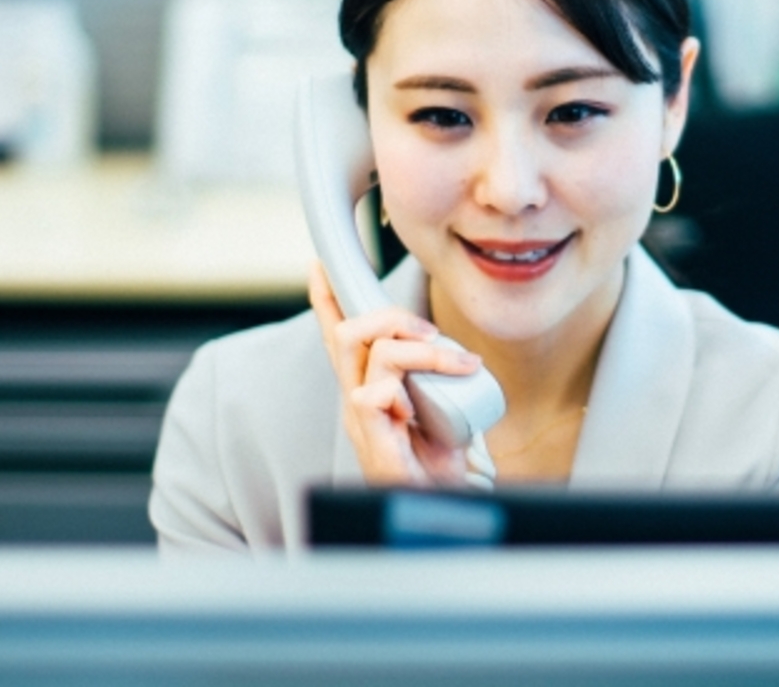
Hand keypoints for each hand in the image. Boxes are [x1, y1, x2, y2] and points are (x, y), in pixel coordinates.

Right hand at [309, 261, 481, 486]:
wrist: (442, 511)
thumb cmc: (440, 464)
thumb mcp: (440, 408)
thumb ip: (432, 379)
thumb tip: (456, 352)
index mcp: (369, 388)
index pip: (341, 336)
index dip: (329, 301)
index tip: (320, 266)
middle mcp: (358, 399)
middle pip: (350, 333)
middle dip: (392, 316)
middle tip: (433, 332)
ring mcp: (363, 421)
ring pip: (374, 354)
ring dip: (422, 349)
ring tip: (458, 364)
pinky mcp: (372, 442)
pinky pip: (375, 395)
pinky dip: (406, 388)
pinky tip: (429, 401)